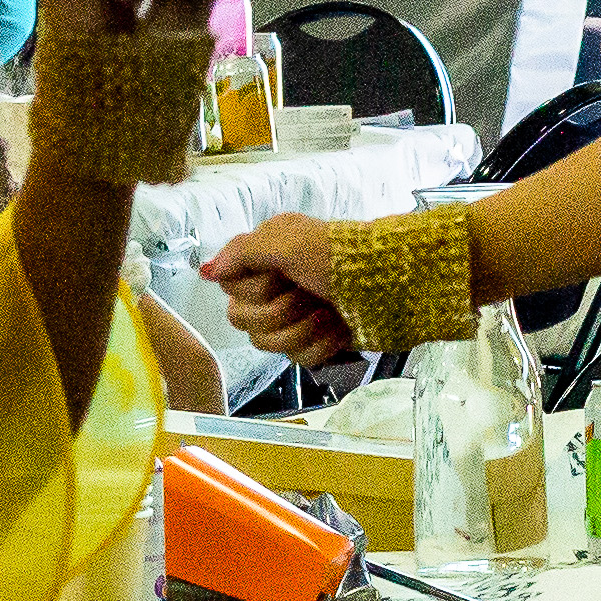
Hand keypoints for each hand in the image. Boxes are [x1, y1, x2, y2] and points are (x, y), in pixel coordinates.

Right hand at [200, 213, 356, 369]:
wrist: (393, 286)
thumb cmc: (341, 258)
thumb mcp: (287, 242)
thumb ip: (241, 252)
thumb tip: (207, 270)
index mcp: (267, 255)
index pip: (229, 287)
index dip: (252, 289)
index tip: (279, 277)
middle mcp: (277, 283)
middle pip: (243, 320)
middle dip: (277, 313)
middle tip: (307, 295)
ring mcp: (297, 315)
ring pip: (268, 344)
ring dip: (301, 330)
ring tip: (328, 313)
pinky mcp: (318, 341)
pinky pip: (298, 358)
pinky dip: (322, 344)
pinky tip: (339, 329)